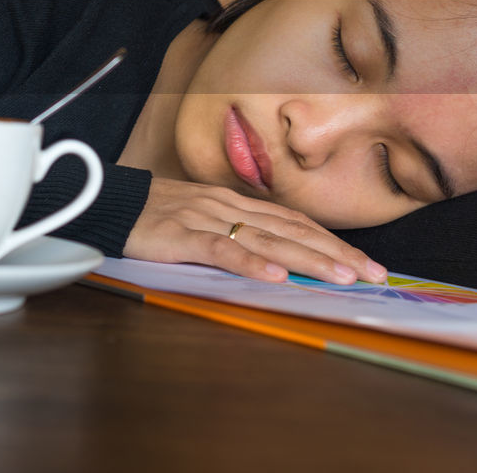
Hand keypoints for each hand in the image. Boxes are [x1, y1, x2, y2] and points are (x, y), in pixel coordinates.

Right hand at [123, 177, 388, 283]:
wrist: (103, 201)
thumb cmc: (149, 214)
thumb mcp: (198, 218)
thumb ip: (233, 231)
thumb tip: (273, 255)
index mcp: (233, 202)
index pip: (294, 222)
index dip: (332, 241)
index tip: (365, 261)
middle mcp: (226, 206)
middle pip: (290, 231)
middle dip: (336, 253)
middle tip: (373, 274)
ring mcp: (204, 218)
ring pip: (266, 240)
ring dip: (307, 259)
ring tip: (342, 276)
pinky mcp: (180, 236)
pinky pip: (221, 249)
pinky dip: (250, 263)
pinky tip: (275, 276)